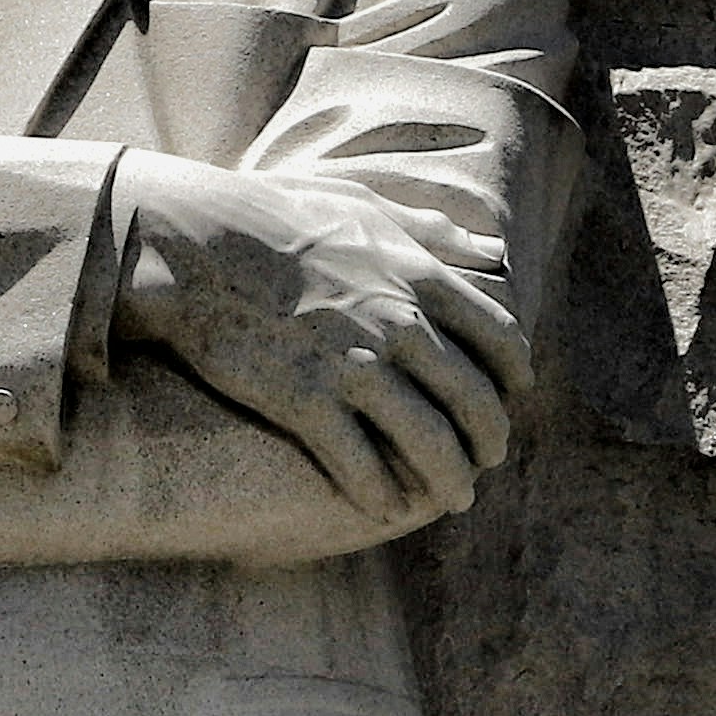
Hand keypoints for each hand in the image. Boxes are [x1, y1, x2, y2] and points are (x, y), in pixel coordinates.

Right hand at [109, 161, 528, 520]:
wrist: (200, 242)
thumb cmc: (278, 217)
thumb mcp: (365, 206)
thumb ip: (429, 231)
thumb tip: (488, 247)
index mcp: (418, 278)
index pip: (498, 337)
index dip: (514, 376)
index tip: (515, 396)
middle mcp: (399, 324)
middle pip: (472, 399)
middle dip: (490, 439)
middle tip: (489, 460)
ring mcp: (353, 365)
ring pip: (428, 441)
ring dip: (449, 479)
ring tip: (455, 498)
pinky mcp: (305, 400)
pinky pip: (358, 463)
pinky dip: (379, 493)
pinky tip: (386, 509)